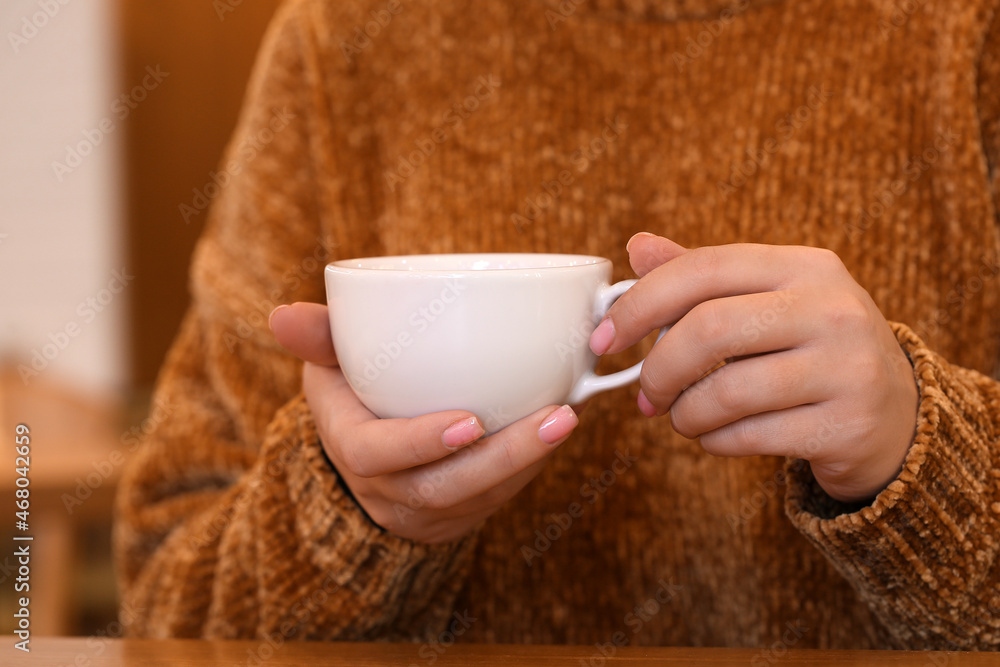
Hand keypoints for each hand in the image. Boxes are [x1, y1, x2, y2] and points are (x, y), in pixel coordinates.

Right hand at [269, 302, 579, 542]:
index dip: (419, 442)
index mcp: (351, 447)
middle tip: (557, 416)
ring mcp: (426, 510)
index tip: (470, 420)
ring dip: (528, 461)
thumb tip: (281, 315)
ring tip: (568, 418)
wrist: (368, 457)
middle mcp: (387, 490)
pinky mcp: (461, 515)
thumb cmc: (352, 395)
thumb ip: (318, 337)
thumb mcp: (329, 364)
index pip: (376, 456)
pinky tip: (558, 430)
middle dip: (504, 458)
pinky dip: (529, 467)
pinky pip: (497, 500)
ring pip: (479, 499)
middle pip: (445, 488)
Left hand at [591, 233, 918, 501]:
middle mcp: (832, 308)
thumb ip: (703, 276)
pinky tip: (714, 436)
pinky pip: (749, 436)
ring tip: (681, 418)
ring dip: (684, 414)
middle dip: (658, 368)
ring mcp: (846, 367)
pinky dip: (714, 441)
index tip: (604, 339)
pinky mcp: (847, 424)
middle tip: (644, 394)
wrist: (896, 414)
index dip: (639, 304)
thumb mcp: (768, 299)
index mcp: (804, 266)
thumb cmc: (811, 349)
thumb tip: (637, 246)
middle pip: (708, 329)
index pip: (702, 269)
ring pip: (726, 391)